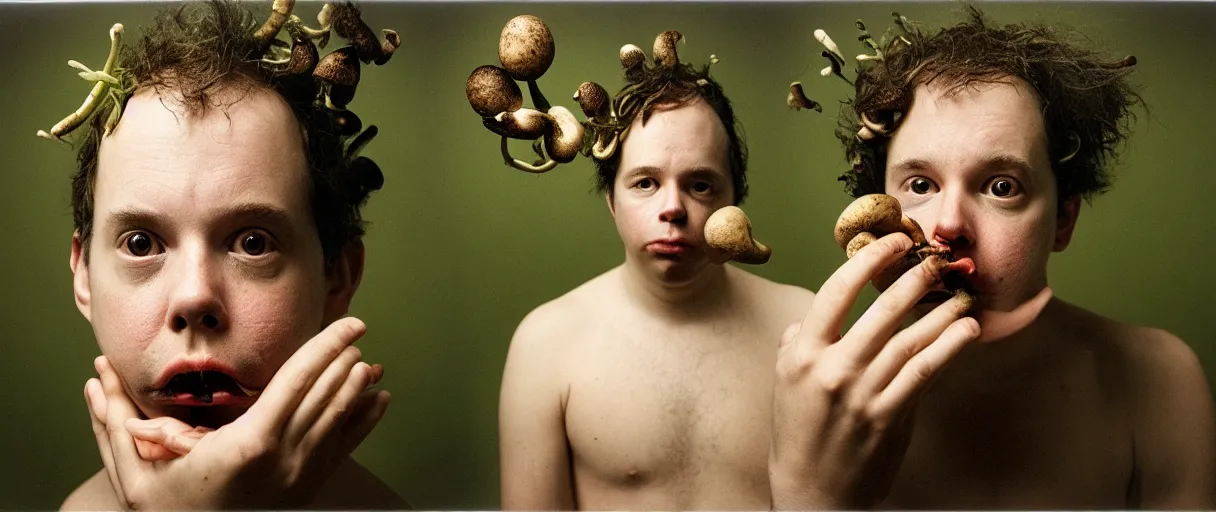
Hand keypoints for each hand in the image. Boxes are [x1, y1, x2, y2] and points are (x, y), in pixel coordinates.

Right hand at [83, 317, 391, 509]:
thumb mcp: (135, 475)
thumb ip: (115, 423)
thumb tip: (94, 378)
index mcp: (249, 445)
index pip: (298, 382)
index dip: (326, 348)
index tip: (348, 324)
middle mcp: (284, 459)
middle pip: (326, 396)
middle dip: (344, 358)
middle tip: (357, 327)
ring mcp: (300, 476)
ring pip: (340, 420)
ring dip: (356, 386)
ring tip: (369, 360)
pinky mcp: (307, 489)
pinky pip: (345, 448)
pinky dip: (365, 421)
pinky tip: (380, 401)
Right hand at [768, 233, 979, 508]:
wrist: (811, 492)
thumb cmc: (798, 434)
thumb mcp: (784, 383)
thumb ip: (796, 346)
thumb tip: (806, 321)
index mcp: (801, 353)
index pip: (836, 292)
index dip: (869, 261)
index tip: (892, 242)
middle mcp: (831, 369)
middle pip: (881, 310)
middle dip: (915, 278)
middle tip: (937, 260)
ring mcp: (861, 394)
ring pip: (909, 339)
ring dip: (940, 312)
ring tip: (960, 294)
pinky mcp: (887, 417)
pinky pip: (923, 372)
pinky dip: (948, 347)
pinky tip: (964, 331)